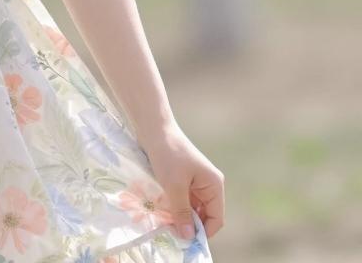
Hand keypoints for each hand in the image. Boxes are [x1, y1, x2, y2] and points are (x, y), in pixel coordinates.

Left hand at [141, 121, 224, 239]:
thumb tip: (188, 238)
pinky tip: (162, 208)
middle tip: (171, 231)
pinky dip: (174, 205)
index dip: (203, 232)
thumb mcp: (174, 187)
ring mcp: (196, 181)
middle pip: (204, 214)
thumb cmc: (168, 154)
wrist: (154, 128)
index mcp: (214, 185)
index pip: (216, 218)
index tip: (185, 240)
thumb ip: (182, 212)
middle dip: (189, 224)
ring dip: (180, 214)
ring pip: (191, 207)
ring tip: (165, 220)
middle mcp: (208, 184)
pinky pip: (183, 198)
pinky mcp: (183, 178)